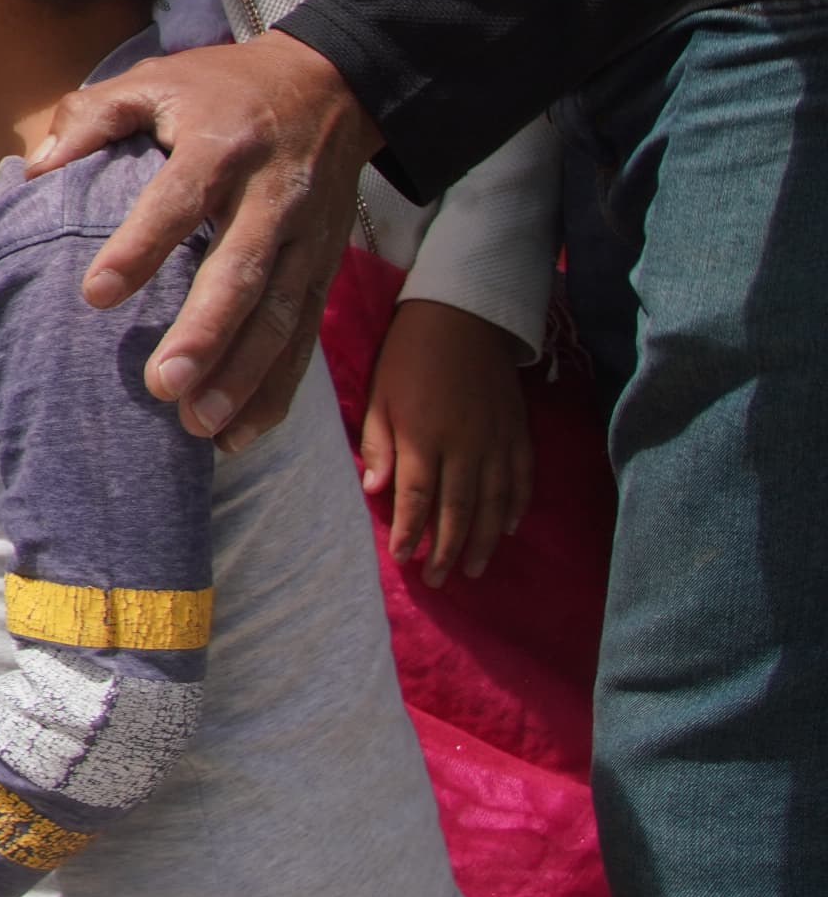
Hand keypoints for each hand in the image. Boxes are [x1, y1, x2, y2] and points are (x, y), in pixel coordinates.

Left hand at [26, 33, 378, 447]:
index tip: (95, 294)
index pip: (180, 199)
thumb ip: (92, 117)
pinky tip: (241, 433)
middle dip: (206, 332)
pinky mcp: (325, 267)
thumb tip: (35, 169)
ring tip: (198, 425)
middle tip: (162, 385)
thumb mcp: (155, 79)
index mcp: (223, 143)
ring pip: (282, 314)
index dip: (141, 246)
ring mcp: (308, 236)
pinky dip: (277, 386)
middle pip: (243, 269)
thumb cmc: (220, 88)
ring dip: (244, 374)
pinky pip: (305, 334)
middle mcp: (273, 193)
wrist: (331, 85)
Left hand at [362, 297, 532, 582]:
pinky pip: (522, 479)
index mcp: (424, 437)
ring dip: (484, 540)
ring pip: (493, 503)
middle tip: (439, 579)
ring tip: (474, 569)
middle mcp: (464, 446)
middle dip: (447, 550)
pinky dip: (516, 507)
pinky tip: (508, 529)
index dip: (409, 532)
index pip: (416, 498)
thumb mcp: (379, 396)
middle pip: (458, 511)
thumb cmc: (408, 357)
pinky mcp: (518, 432)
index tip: (402, 559)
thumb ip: (379, 445)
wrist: (463, 318)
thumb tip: (374, 492)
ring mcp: (497, 441)